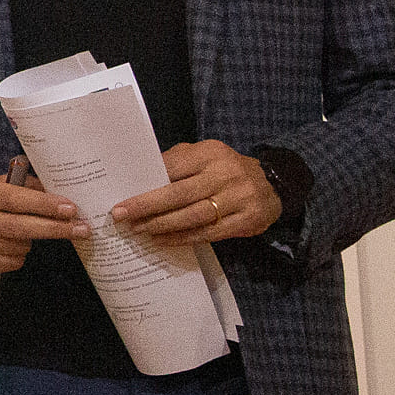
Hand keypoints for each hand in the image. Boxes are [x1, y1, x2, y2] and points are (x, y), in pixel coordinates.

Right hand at [0, 168, 88, 283]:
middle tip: (82, 230)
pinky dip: (19, 256)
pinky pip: (10, 263)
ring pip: (17, 247)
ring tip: (22, 233)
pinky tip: (10, 246)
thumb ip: (27, 186)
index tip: (71, 209)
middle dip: (54, 229)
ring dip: (30, 242)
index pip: (14, 198)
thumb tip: (61, 195)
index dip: (44, 205)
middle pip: (18, 227)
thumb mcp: (0, 183)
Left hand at [114, 142, 280, 244]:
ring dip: (162, 225)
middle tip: (121, 216)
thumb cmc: (225, 170)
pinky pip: (210, 233)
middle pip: (179, 194)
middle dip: (147, 206)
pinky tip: (163, 240)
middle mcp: (226, 174)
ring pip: (193, 216)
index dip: (145, 184)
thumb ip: (176, 163)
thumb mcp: (204, 156)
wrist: (274, 184)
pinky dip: (183, 238)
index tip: (121, 196)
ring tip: (139, 230)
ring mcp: (239, 198)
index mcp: (210, 153)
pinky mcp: (249, 220)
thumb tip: (138, 179)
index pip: (171, 168)